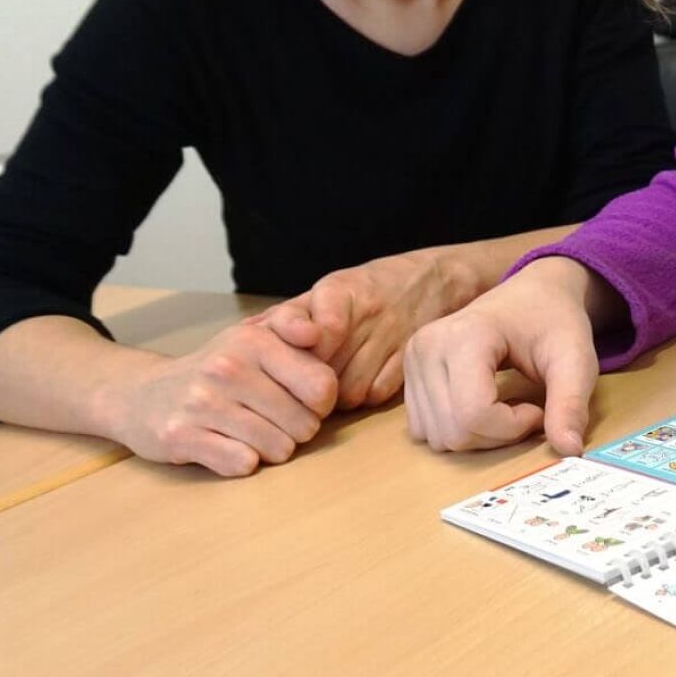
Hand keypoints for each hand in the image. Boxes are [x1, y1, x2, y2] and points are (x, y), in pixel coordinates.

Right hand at [102, 324, 338, 476]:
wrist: (143, 394)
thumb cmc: (218, 370)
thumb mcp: (255, 338)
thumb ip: (294, 330)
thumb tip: (317, 334)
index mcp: (253, 340)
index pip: (322, 386)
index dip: (322, 403)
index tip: (304, 401)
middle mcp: (227, 368)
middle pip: (304, 424)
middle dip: (296, 429)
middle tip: (273, 420)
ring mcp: (201, 403)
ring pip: (278, 449)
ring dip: (271, 449)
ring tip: (251, 433)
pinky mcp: (181, 437)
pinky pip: (243, 464)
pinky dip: (243, 462)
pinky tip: (229, 446)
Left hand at [248, 251, 475, 410]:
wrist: (434, 280)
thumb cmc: (367, 290)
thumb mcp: (327, 291)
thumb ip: (287, 315)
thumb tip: (241, 334)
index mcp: (340, 290)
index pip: (321, 321)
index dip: (303, 336)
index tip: (302, 344)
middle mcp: (367, 311)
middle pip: (325, 367)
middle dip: (307, 380)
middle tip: (300, 382)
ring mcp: (393, 336)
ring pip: (348, 388)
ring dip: (335, 395)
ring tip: (332, 382)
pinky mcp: (411, 359)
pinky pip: (376, 395)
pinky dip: (365, 396)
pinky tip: (362, 381)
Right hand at [402, 257, 604, 454]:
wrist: (534, 294)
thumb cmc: (555, 321)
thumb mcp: (576, 359)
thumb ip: (570, 403)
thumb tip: (570, 450)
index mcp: (464, 336)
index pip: (474, 415)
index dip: (513, 427)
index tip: (538, 407)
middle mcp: (427, 347)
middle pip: (454, 432)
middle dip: (499, 435)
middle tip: (525, 409)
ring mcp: (413, 360)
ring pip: (439, 438)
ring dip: (480, 437)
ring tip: (506, 404)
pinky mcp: (409, 376)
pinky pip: (427, 431)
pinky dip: (460, 432)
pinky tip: (484, 406)